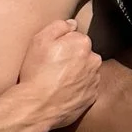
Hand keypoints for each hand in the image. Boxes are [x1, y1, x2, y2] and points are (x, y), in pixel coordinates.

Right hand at [19, 14, 103, 130]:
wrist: (38, 106)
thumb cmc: (36, 72)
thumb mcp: (39, 40)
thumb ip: (58, 26)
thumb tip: (72, 24)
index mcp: (83, 43)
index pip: (75, 37)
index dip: (61, 45)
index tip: (51, 53)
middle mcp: (94, 60)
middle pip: (83, 54)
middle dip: (72, 58)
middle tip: (53, 68)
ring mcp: (94, 80)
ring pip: (86, 71)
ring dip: (76, 73)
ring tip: (57, 81)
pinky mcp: (92, 97)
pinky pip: (85, 88)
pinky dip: (77, 88)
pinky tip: (62, 92)